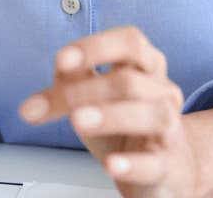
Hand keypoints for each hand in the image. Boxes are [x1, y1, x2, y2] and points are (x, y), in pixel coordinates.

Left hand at [17, 26, 196, 197]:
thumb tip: (61, 67)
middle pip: (128, 81)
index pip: (129, 42)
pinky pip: (154, 163)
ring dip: (110, 116)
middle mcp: (163, 93)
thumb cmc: (126, 129)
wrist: (165, 171)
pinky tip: (112, 165)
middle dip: (80, 92)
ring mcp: (170, 130)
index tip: (62, 60)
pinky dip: (132, 163)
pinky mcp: (169, 167)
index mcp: (147, 67)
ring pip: (150, 115)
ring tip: (78, 121)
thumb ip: (77, 79)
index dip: (95, 47)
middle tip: (43, 107)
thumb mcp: (96, 99)